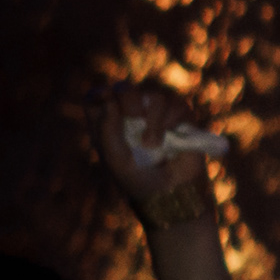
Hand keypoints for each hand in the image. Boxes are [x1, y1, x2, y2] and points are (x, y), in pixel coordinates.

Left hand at [95, 79, 223, 205]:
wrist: (171, 191)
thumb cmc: (138, 178)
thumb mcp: (115, 158)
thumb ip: (107, 129)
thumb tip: (110, 98)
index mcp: (108, 123)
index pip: (98, 96)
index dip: (100, 95)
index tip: (107, 102)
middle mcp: (131, 114)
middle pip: (124, 87)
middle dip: (130, 102)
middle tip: (135, 120)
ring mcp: (157, 113)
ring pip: (154, 95)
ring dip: (154, 120)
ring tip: (153, 144)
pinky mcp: (181, 115)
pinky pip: (176, 104)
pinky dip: (172, 121)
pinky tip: (173, 137)